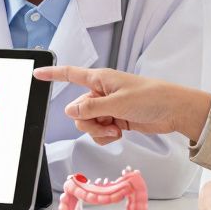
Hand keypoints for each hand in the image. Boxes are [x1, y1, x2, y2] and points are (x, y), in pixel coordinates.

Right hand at [33, 65, 210, 142]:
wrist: (174, 111)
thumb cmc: (151, 98)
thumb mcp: (118, 103)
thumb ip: (92, 108)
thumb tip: (69, 111)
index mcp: (100, 80)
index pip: (70, 74)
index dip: (52, 74)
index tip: (36, 73)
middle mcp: (101, 92)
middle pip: (78, 110)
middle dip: (88, 122)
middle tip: (106, 123)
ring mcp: (108, 107)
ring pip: (87, 124)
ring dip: (99, 131)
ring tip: (116, 129)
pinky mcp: (115, 120)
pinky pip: (99, 132)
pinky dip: (105, 136)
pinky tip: (119, 133)